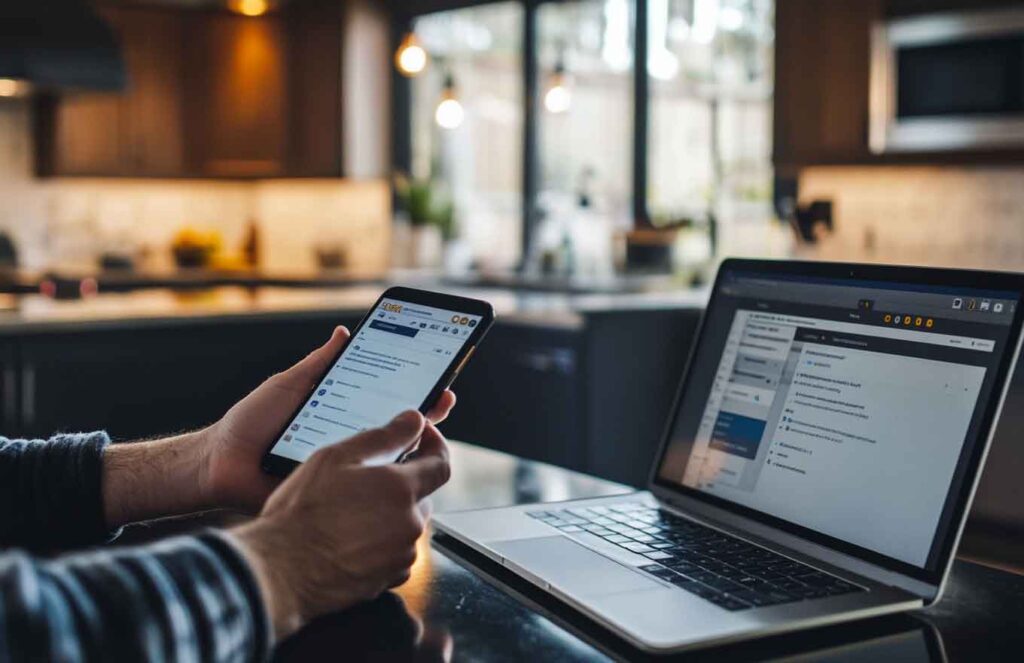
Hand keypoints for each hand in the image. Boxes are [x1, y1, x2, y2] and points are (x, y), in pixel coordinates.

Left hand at [200, 326, 456, 511]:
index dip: (414, 394)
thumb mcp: (289, 385)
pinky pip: (360, 490)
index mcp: (342, 416)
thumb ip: (319, 364)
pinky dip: (382, 482)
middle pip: (396, 433)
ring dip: (411, 449)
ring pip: (386, 464)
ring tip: (428, 429)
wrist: (218, 463)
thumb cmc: (249, 424)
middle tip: (443, 399)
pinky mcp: (331, 496)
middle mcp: (347, 444)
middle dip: (426, 416)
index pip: (387, 405)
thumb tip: (344, 333)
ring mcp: (343, 472)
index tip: (439, 380)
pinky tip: (398, 468)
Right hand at [232, 410, 450, 639]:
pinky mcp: (388, 579)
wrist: (280, 570)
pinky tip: (350, 537)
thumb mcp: (337, 458)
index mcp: (402, 489)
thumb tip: (414, 420)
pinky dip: (382, 541)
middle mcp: (409, 524)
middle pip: (423, 495)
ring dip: (390, 513)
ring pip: (407, 524)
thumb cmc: (302, 513)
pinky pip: (395, 552)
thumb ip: (384, 436)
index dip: (434, 446)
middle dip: (404, 482)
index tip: (421, 439)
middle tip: (368, 477)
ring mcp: (400, 555)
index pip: (441, 463)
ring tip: (351, 510)